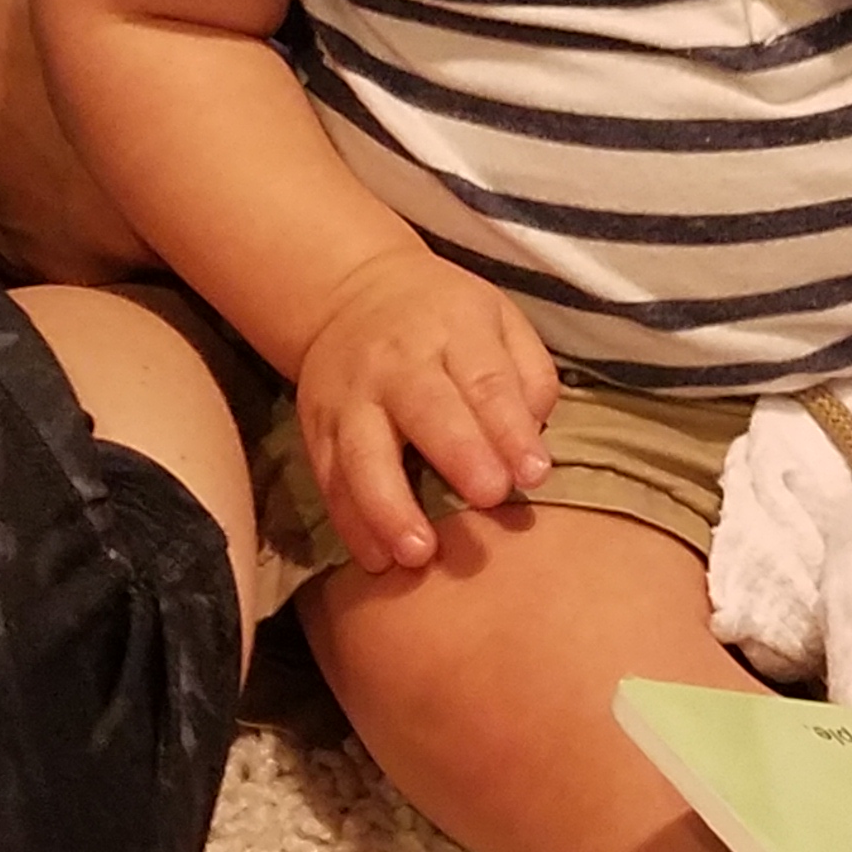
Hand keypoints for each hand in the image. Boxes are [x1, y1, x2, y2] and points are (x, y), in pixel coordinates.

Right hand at [294, 244, 560, 570]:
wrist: (351, 292)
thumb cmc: (445, 318)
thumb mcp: (499, 318)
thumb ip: (527, 372)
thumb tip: (536, 434)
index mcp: (454, 329)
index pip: (486, 380)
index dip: (511, 428)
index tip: (536, 473)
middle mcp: (398, 363)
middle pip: (427, 410)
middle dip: (458, 455)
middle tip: (490, 498)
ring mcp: (351, 398)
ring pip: (364, 453)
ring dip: (389, 507)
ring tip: (419, 553)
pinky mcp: (316, 429)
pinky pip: (330, 480)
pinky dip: (350, 523)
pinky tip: (377, 559)